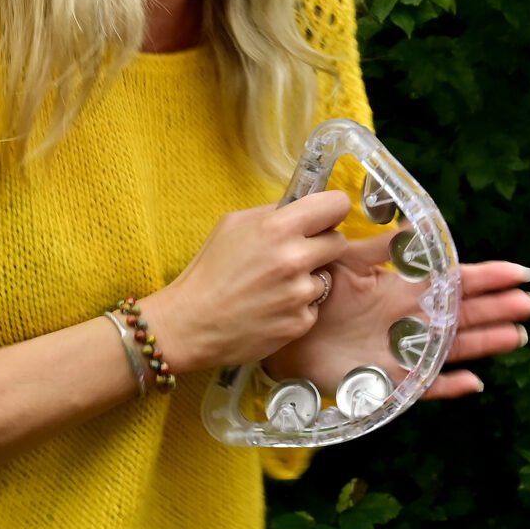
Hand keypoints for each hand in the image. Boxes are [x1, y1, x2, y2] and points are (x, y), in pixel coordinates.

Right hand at [139, 190, 351, 374]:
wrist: (191, 323)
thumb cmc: (209, 271)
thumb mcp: (232, 225)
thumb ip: (272, 213)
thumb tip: (302, 206)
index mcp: (278, 228)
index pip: (336, 205)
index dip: (332, 210)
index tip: (325, 217)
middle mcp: (295, 259)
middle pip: (339, 242)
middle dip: (322, 245)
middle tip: (298, 253)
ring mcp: (300, 293)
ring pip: (326, 277)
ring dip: (308, 279)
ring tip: (275, 286)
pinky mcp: (301, 322)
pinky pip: (313, 305)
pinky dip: (298, 306)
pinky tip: (272, 307)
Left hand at [258, 255, 529, 399]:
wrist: (285, 330)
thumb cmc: (316, 294)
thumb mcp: (348, 262)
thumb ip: (380, 248)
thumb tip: (413, 228)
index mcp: (406, 291)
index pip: (458, 283)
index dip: (490, 278)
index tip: (521, 273)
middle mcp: (412, 321)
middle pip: (466, 315)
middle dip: (500, 309)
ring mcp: (404, 351)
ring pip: (455, 347)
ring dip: (486, 342)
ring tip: (517, 336)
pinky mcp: (388, 380)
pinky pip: (424, 385)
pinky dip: (448, 386)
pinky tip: (474, 383)